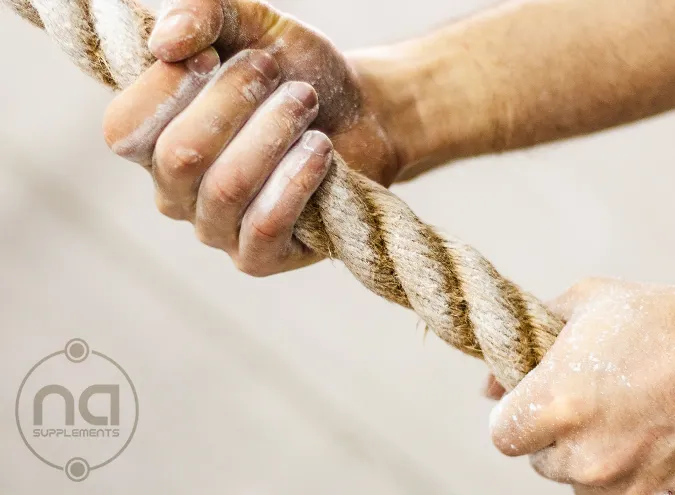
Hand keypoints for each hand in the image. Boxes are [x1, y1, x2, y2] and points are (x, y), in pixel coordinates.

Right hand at [102, 0, 399, 275]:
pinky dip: (297, 178)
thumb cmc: (296, 73)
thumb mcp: (252, 26)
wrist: (360, 115)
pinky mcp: (258, 258)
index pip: (124, 129)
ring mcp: (215, 229)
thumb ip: (203, 13)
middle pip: (181, 154)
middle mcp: (174, 191)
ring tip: (306, 104)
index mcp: (154, 140)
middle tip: (284, 80)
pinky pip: (265, 225)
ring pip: (227, 187)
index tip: (215, 55)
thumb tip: (165, 42)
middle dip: (239, 101)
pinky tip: (320, 150)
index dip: (168, 87)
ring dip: (275, 132)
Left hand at [489, 278, 674, 494]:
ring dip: (583, 457)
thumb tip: (488, 386)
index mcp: (557, 403)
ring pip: (577, 480)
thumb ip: (526, 339)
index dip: (509, 417)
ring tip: (609, 418)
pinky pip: (618, 491)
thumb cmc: (656, 317)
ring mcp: (624, 478)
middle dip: (548, 434)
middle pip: (539, 460)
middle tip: (575, 403)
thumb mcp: (585, 303)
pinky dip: (620, 471)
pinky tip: (635, 435)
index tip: (524, 401)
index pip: (503, 435)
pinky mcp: (656, 492)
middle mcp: (585, 452)